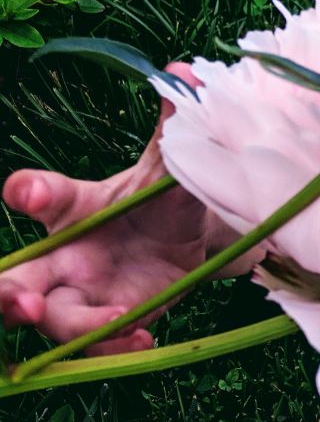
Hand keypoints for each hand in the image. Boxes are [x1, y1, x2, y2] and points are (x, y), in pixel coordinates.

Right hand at [0, 63, 213, 354]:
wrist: (198, 236)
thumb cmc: (165, 195)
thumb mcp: (172, 161)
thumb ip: (174, 122)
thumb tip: (185, 74)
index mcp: (72, 205)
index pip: (37, 194)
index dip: (31, 192)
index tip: (29, 193)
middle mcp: (66, 252)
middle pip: (12, 276)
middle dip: (3, 292)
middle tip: (20, 298)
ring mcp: (84, 291)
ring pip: (49, 317)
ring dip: (65, 325)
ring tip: (110, 318)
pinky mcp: (112, 319)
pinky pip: (97, 344)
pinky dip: (113, 346)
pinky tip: (142, 340)